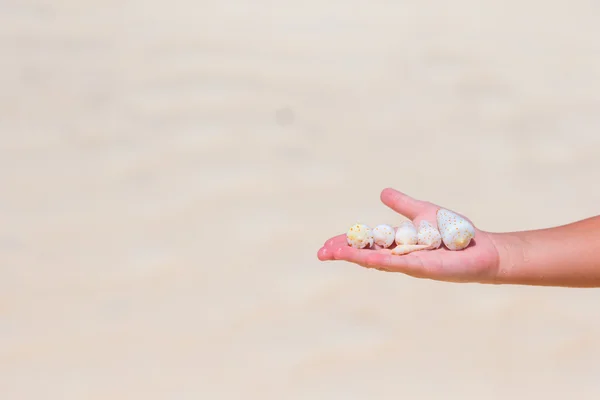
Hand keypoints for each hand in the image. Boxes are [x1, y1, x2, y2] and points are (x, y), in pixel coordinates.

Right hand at [317, 188, 500, 283]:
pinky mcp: (422, 267)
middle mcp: (399, 255)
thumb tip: (382, 192)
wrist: (481, 247)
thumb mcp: (422, 212)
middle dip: (342, 253)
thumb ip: (402, 205)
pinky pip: (398, 264)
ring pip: (375, 260)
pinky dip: (380, 261)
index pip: (365, 243)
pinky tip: (364, 259)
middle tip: (321, 253)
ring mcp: (409, 263)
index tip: (326, 244)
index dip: (346, 242)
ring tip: (332, 254)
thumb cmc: (454, 232)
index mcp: (397, 242)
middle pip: (364, 254)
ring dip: (353, 257)